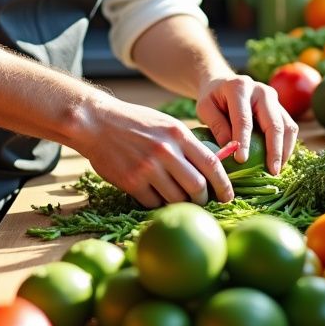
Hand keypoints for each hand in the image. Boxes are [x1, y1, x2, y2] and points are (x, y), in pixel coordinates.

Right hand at [72, 96, 234, 208]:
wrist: (96, 122)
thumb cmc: (134, 123)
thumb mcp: (166, 124)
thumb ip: (187, 144)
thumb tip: (212, 167)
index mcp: (178, 134)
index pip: (212, 164)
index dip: (224, 184)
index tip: (228, 196)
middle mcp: (166, 151)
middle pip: (197, 187)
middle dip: (204, 199)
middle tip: (202, 201)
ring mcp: (148, 168)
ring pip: (177, 198)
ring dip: (181, 203)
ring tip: (178, 199)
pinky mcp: (131, 182)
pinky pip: (154, 203)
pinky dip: (158, 203)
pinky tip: (156, 196)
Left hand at [195, 73, 298, 175]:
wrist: (223, 83)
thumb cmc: (213, 98)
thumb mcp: (204, 108)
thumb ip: (216, 125)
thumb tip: (230, 149)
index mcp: (240, 88)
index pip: (244, 119)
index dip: (244, 141)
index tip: (241, 160)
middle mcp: (261, 91)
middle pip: (274, 123)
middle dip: (274, 149)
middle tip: (272, 171)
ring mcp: (274, 98)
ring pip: (287, 126)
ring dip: (284, 150)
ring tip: (277, 170)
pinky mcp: (280, 107)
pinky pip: (289, 128)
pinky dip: (287, 146)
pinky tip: (279, 161)